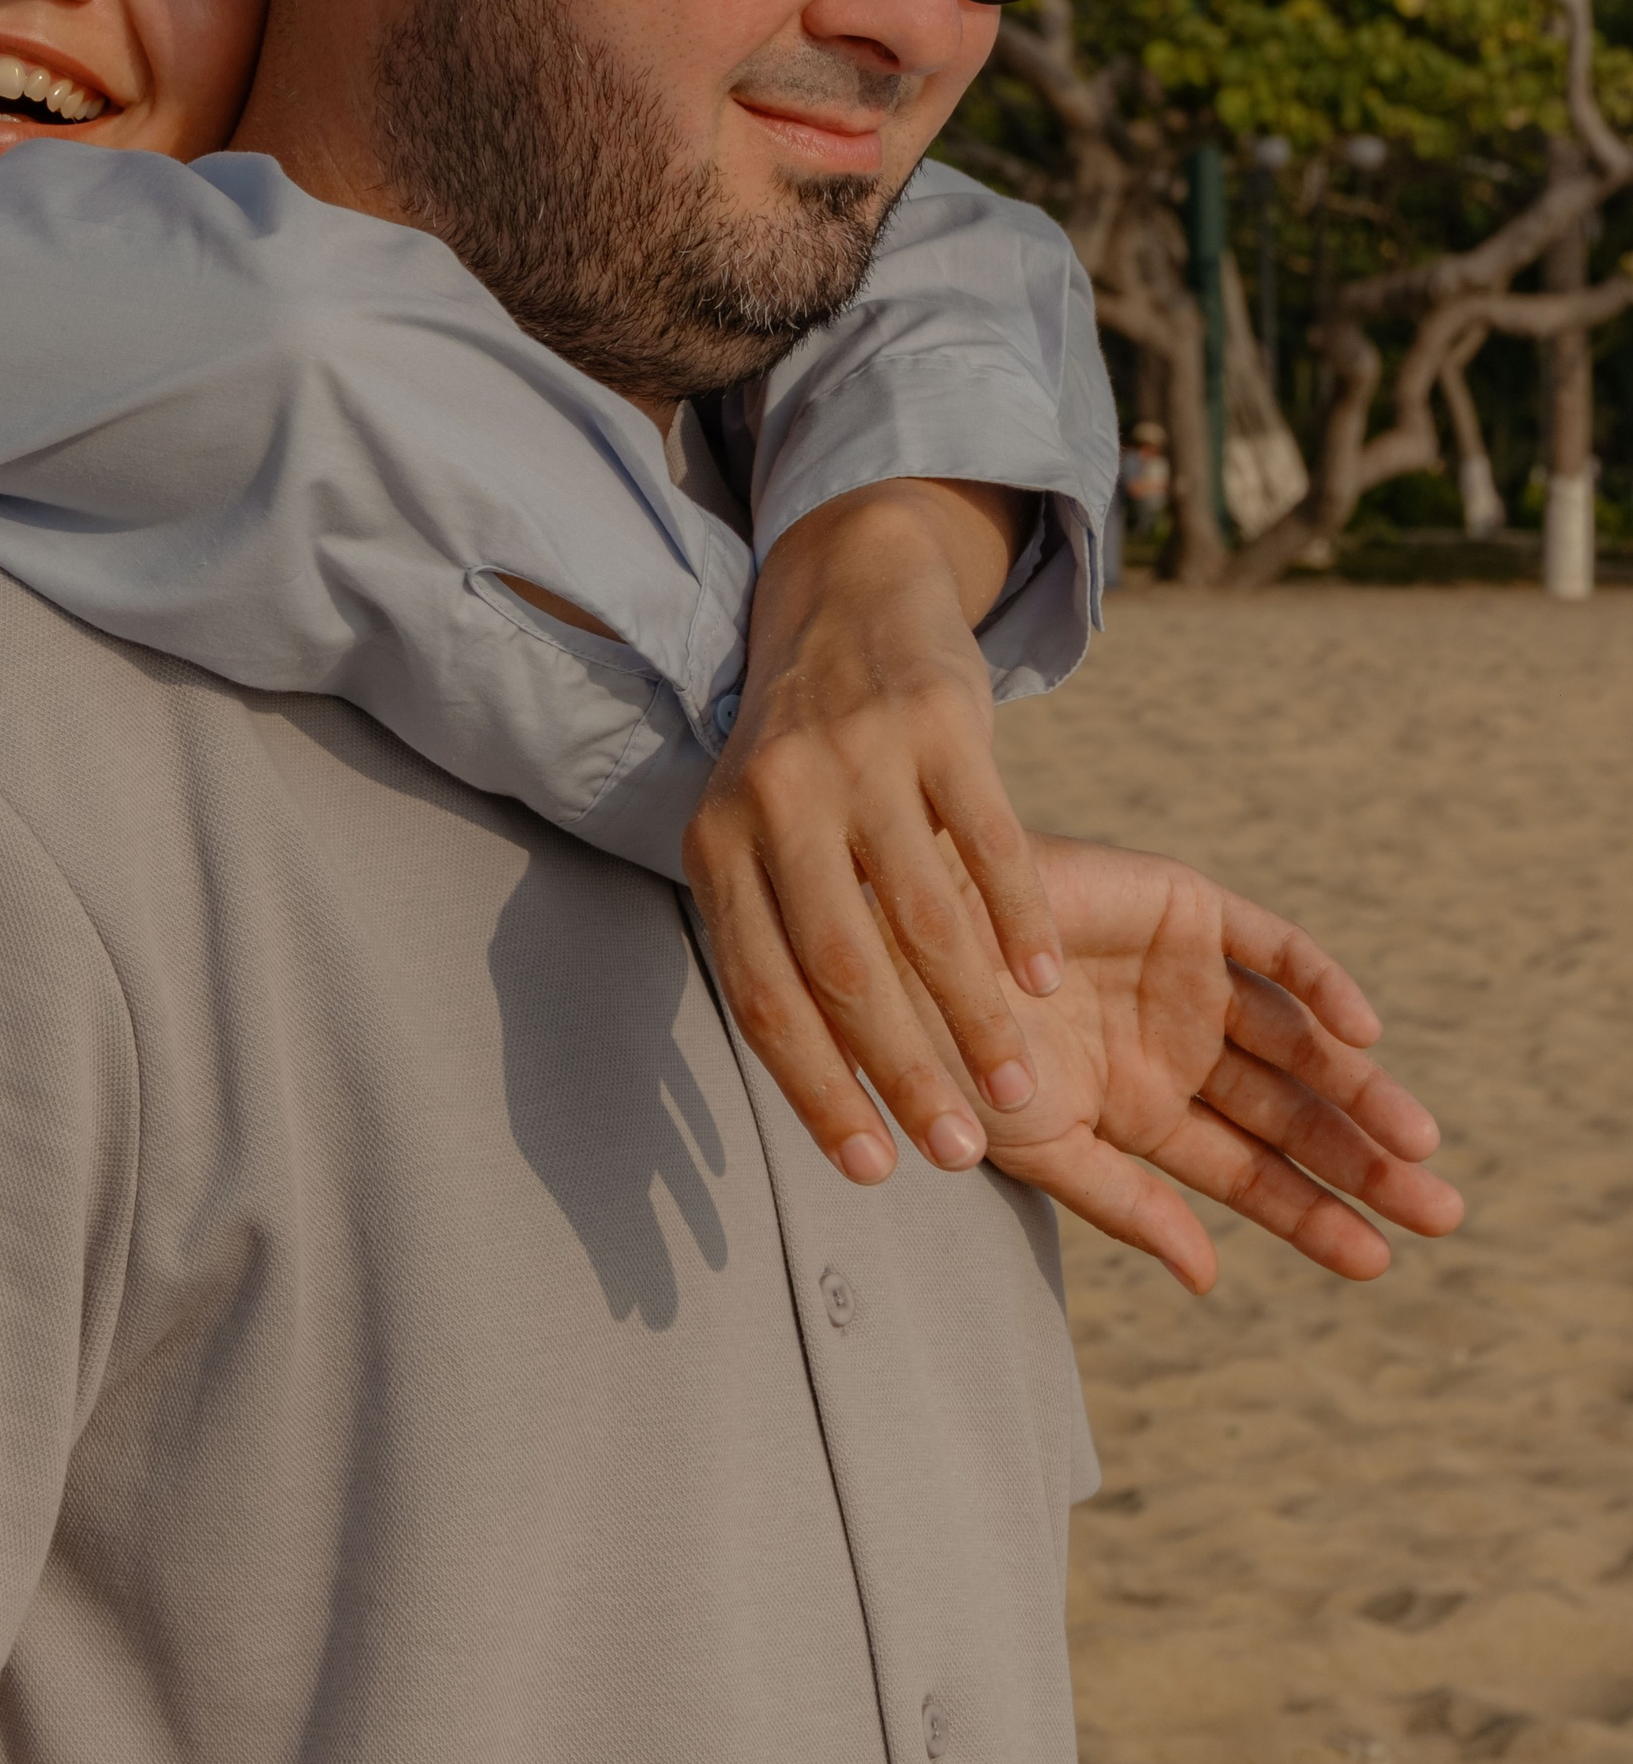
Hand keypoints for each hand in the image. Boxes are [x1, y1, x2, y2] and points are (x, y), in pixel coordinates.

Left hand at [684, 477, 1065, 1186]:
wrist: (846, 594)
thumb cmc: (805, 756)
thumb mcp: (757, 832)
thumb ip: (776, 933)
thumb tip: (820, 1085)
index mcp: (718, 843)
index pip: (759, 990)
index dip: (813, 1087)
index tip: (870, 1169)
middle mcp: (776, 800)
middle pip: (840, 968)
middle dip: (902, 1074)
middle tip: (960, 1151)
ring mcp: (858, 756)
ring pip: (924, 916)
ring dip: (973, 1017)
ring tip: (1017, 1090)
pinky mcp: (938, 720)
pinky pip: (992, 841)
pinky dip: (1020, 920)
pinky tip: (1046, 983)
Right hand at [906, 835, 1463, 1290]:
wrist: (901, 942)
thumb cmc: (948, 1050)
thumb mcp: (1039, 1143)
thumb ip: (1124, 1203)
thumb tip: (1208, 1278)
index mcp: (1138, 1109)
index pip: (1245, 1171)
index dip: (1309, 1215)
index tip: (1376, 1261)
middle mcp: (1173, 1045)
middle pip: (1289, 1114)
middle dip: (1361, 1163)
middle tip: (1440, 1211)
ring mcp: (1183, 975)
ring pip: (1298, 1040)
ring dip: (1359, 1088)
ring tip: (1415, 1141)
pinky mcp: (1183, 906)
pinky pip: (1273, 948)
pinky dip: (1321, 984)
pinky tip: (1364, 1034)